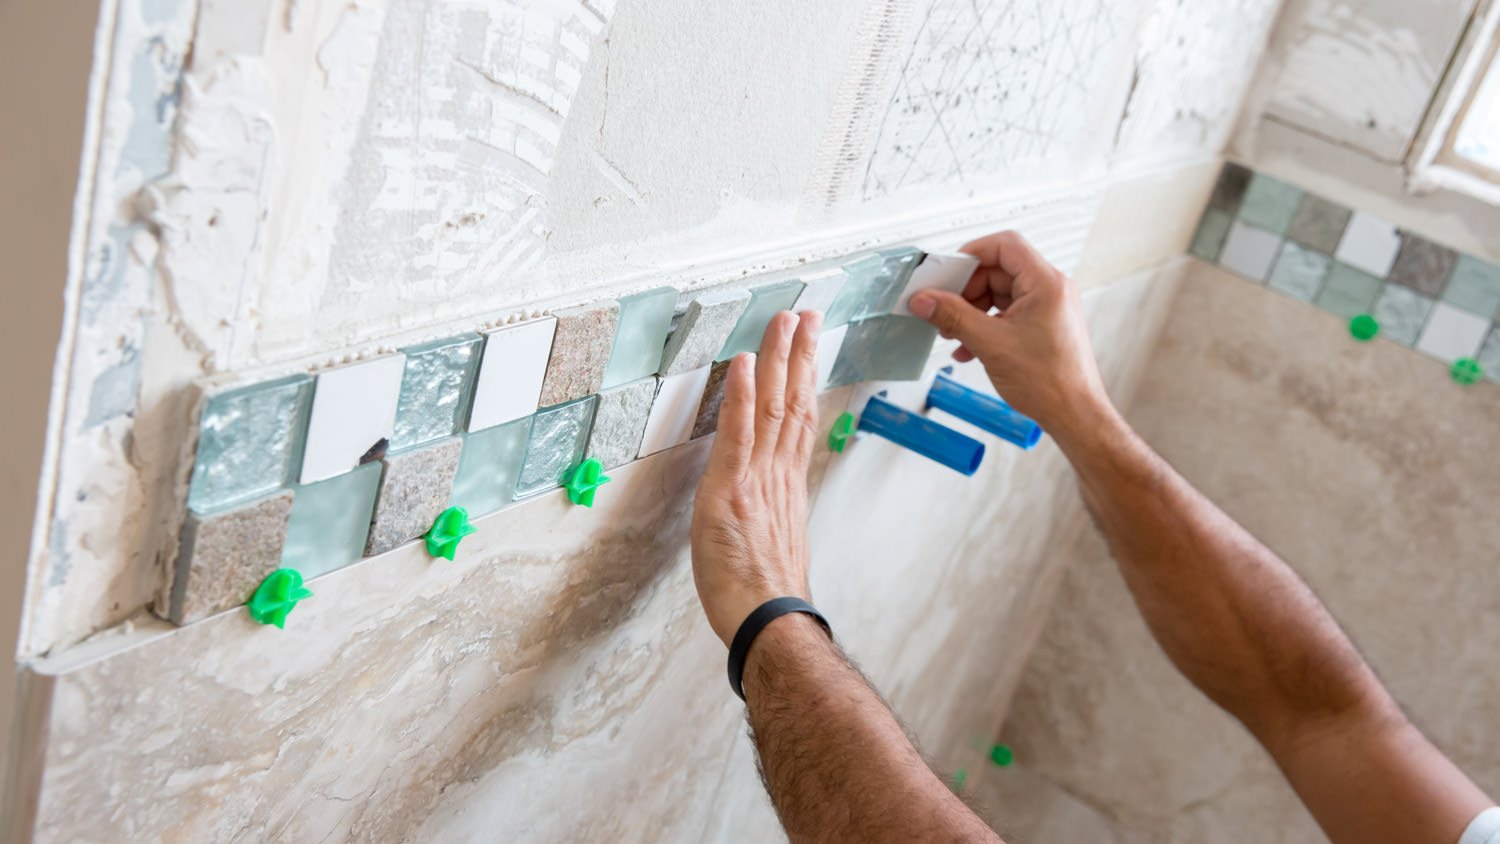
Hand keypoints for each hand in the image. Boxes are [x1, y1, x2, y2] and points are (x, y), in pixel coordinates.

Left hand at [691, 310, 821, 645]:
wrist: (769, 623)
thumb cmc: (767, 597)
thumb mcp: (776, 546)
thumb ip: (774, 515)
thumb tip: (769, 506)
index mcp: (787, 486)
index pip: (800, 420)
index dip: (806, 379)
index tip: (811, 347)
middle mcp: (778, 475)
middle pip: (794, 402)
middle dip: (800, 354)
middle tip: (807, 314)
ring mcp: (758, 480)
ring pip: (774, 407)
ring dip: (777, 359)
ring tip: (781, 320)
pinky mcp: (732, 490)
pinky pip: (740, 435)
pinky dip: (744, 396)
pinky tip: (746, 364)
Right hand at [907, 231, 1116, 444]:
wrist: (1074, 414)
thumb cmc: (1051, 382)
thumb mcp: (990, 344)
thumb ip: (953, 317)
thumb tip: (925, 300)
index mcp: (1046, 283)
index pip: (1005, 245)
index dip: (972, 254)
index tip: (947, 272)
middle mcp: (1050, 289)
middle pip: (997, 270)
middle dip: (966, 291)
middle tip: (942, 309)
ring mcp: (1046, 307)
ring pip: (998, 293)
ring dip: (971, 311)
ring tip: (953, 334)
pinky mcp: (1041, 324)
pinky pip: (1005, 313)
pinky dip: (984, 325)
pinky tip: (968, 347)